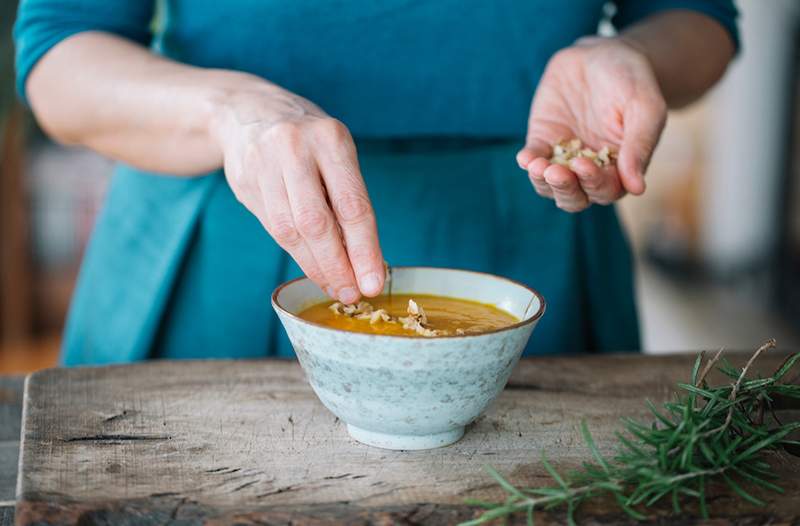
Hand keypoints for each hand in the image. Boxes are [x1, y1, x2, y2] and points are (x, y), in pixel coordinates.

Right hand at [208, 84, 383, 303]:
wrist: (247, 111)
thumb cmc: (307, 140)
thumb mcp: (336, 154)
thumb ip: (349, 201)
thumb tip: (366, 262)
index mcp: (330, 138)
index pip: (352, 205)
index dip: (365, 250)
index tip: (374, 283)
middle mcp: (295, 147)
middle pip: (317, 223)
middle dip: (337, 266)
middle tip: (352, 294)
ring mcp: (263, 163)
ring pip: (290, 231)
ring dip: (315, 266)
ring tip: (334, 286)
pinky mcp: (243, 180)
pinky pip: (273, 227)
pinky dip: (296, 252)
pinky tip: (312, 265)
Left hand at [517, 37, 667, 211]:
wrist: (604, 54)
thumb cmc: (632, 82)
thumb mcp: (645, 108)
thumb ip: (640, 146)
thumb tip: (637, 188)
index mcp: (619, 167)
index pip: (606, 190)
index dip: (594, 183)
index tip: (583, 163)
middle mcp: (590, 168)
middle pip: (575, 197)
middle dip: (565, 190)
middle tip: (557, 173)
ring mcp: (564, 156)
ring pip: (549, 185)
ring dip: (542, 181)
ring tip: (538, 167)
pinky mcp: (542, 140)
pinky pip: (533, 159)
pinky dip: (528, 162)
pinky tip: (526, 158)